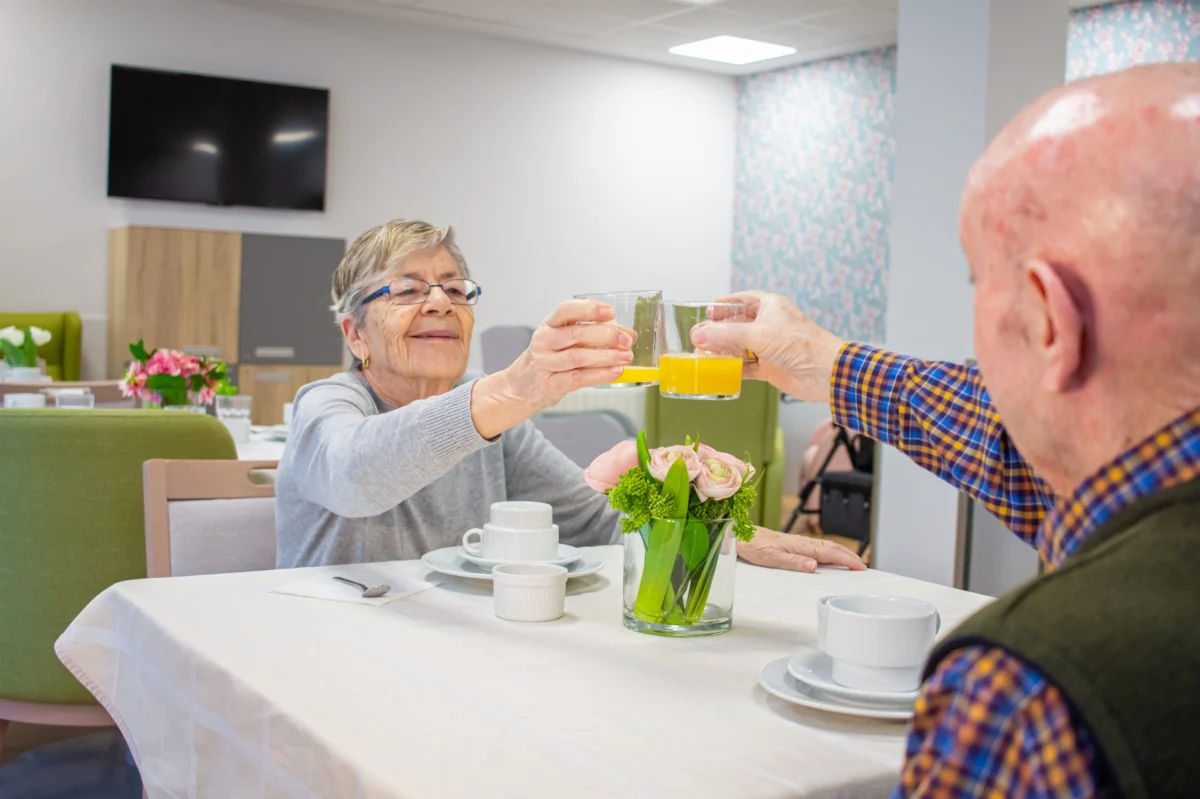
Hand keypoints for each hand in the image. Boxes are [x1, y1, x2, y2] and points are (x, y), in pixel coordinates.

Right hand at [471, 300, 632, 437]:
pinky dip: (600, 375)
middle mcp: (544, 341)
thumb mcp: (567, 340)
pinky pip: (578, 378)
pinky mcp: (550, 384)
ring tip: (626, 356)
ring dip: (606, 356)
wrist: (523, 386)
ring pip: (578, 357)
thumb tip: (628, 335)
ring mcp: (544, 363)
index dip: (589, 309)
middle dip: (606, 336)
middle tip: (626, 339)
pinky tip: (615, 372)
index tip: (610, 312)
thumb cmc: (550, 359)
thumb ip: (595, 334)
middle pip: (576, 334)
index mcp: (549, 324)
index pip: (566, 310)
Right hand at [690, 291, 844, 402]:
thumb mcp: (759, 335)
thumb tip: (699, 335)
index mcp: (770, 307)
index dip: (723, 305)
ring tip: (702, 355)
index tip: (706, 311)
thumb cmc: (801, 345)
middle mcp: (769, 325)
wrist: (826, 373)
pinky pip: (746, 366)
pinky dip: (733, 369)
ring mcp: (770, 347)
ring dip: (723, 352)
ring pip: (740, 347)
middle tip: (698, 336)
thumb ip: (727, 335)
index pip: (742, 300)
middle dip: (718, 331)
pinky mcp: (771, 366)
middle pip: (737, 325)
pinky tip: (719, 372)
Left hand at [738, 527, 865, 572]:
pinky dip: (829, 551)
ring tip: (853, 560)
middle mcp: (800, 542)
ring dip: (841, 552)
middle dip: (848, 555)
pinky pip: (817, 547)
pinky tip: (829, 555)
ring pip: (825, 546)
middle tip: (863, 566)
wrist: (739, 534)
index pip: (828, 553)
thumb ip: (792, 562)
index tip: (860, 567)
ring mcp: (797, 542)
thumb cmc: (752, 546)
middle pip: (830, 547)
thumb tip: (814, 566)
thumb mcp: (770, 558)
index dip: (845, 560)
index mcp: (798, 546)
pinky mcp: (792, 543)